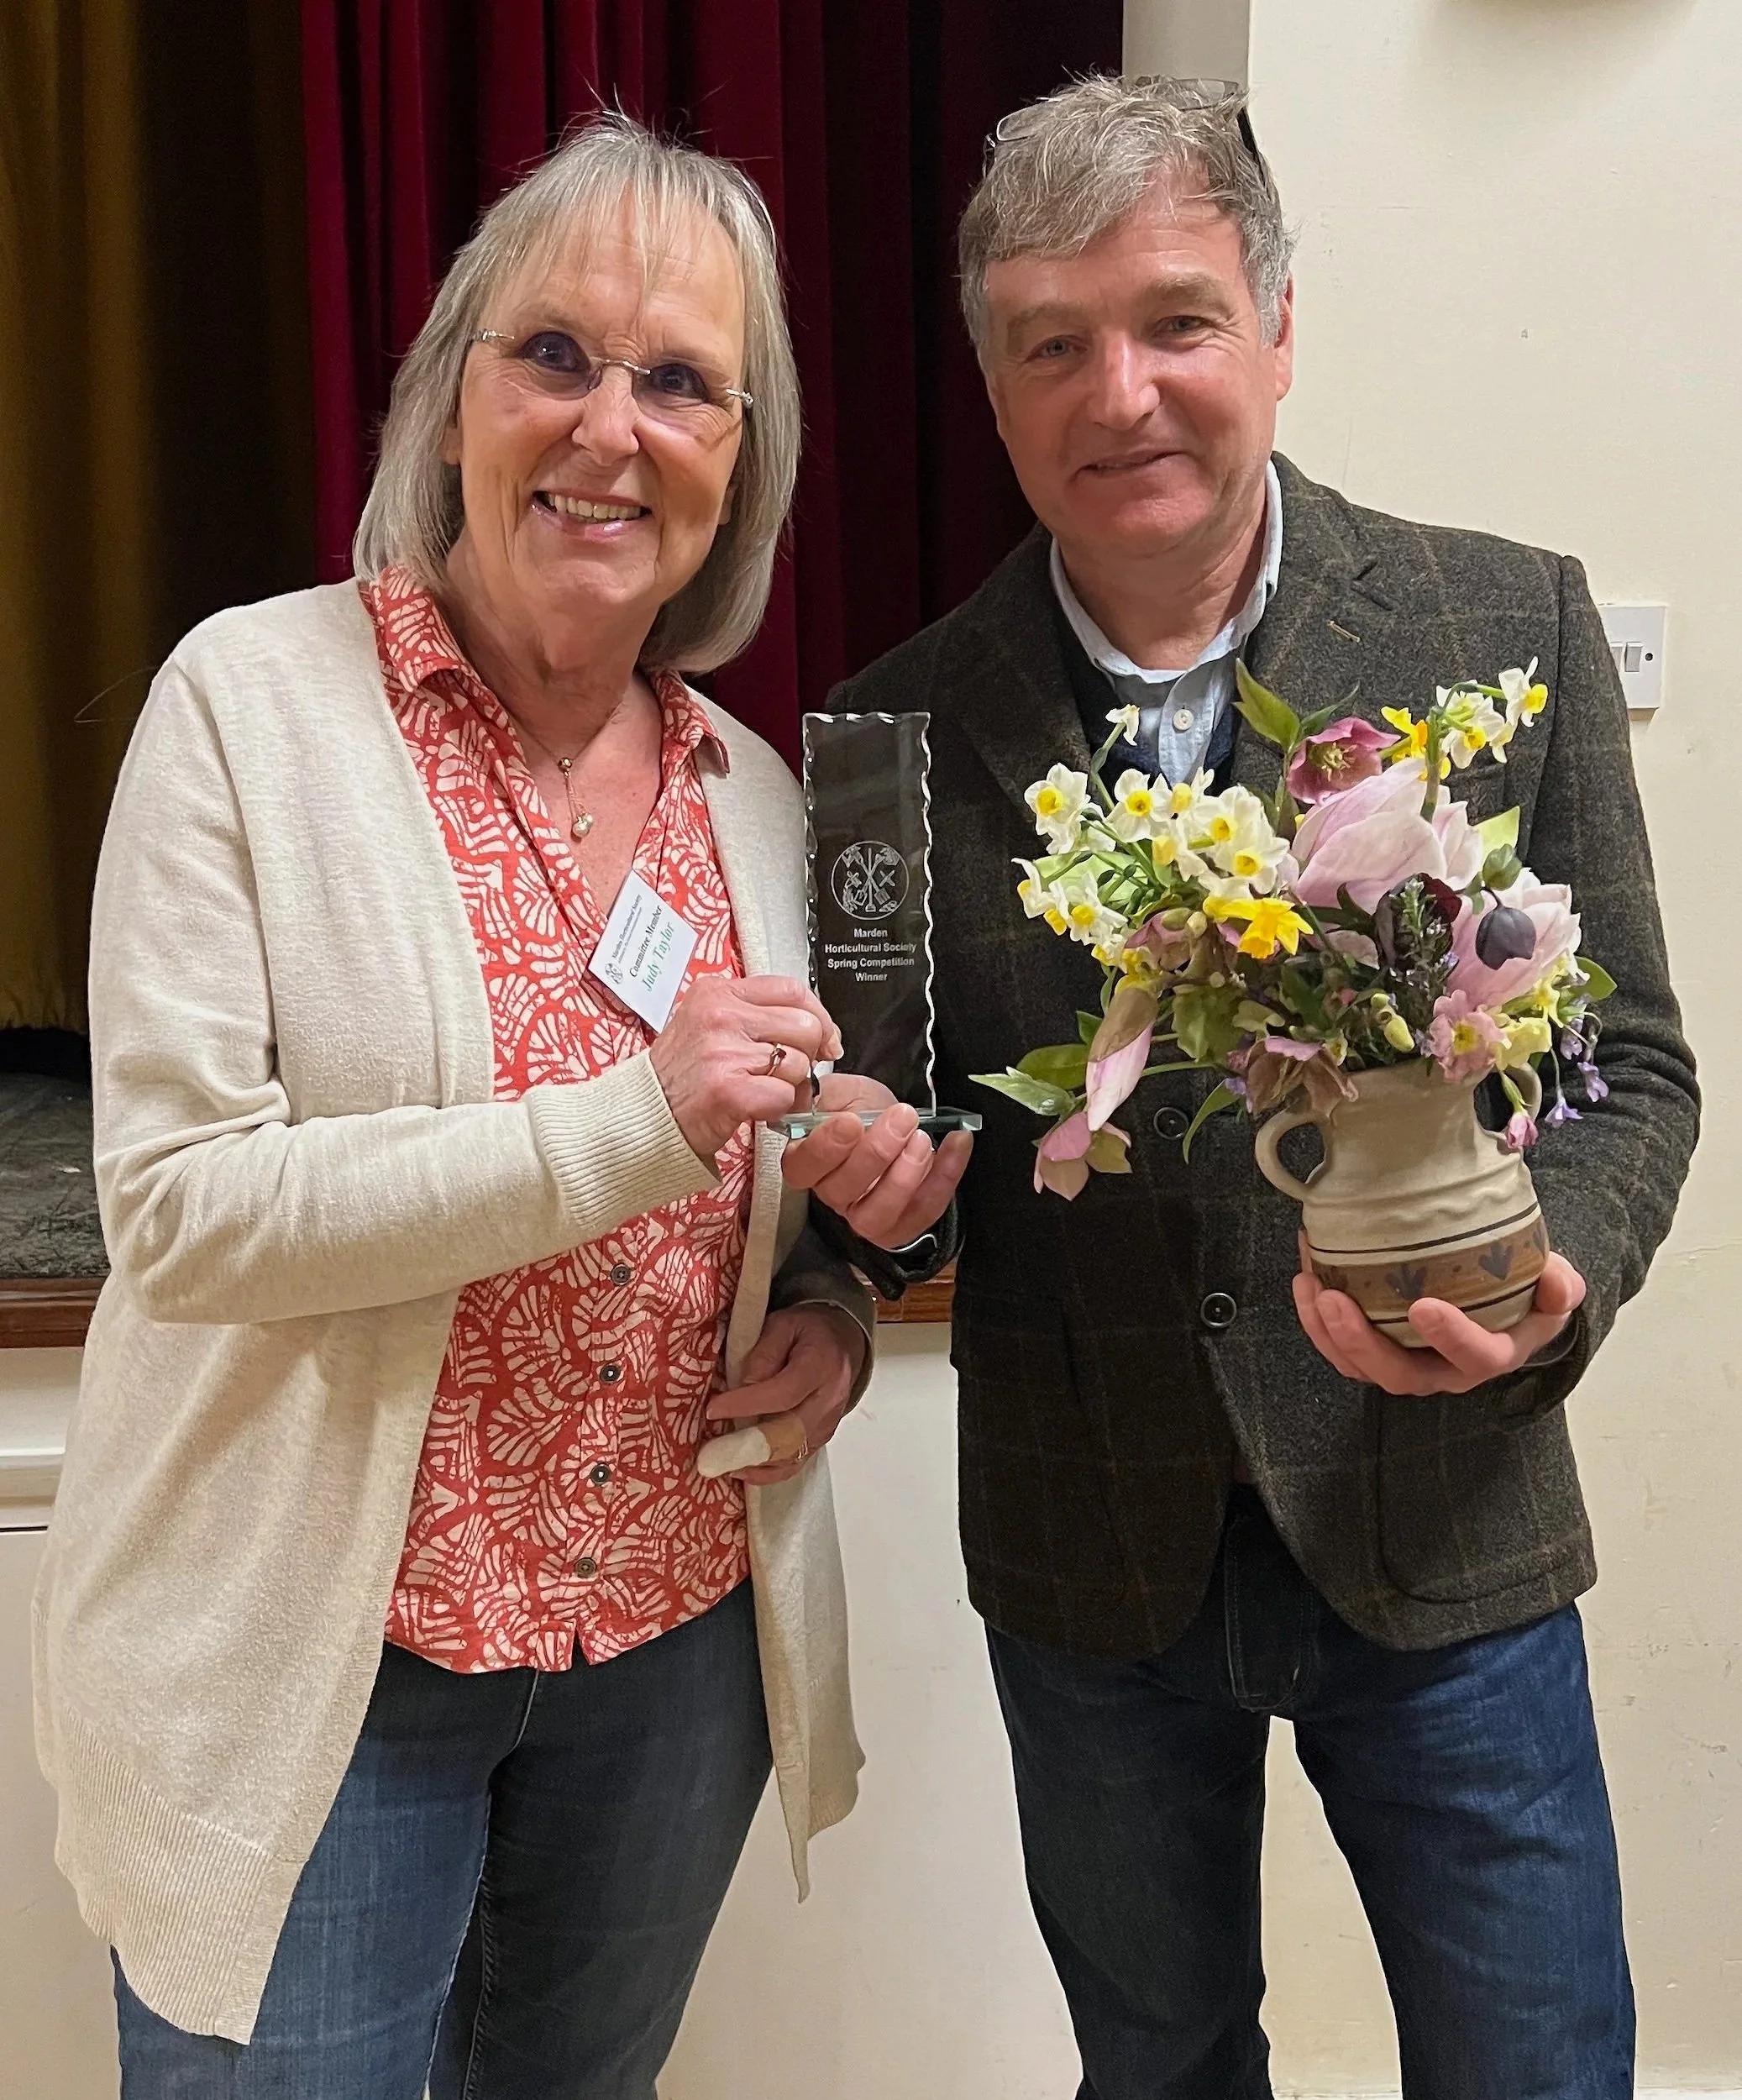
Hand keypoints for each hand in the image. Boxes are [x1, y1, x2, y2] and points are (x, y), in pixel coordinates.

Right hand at [650, 975, 841, 1161]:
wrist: (645, 1115)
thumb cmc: (682, 1075)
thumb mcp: (708, 1024)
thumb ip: (756, 1016)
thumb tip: (820, 1029)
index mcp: (717, 992)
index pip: (792, 990)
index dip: (818, 1017)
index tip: (823, 1039)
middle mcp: (719, 1015)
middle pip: (804, 1026)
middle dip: (807, 1055)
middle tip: (786, 1072)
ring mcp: (722, 1051)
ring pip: (798, 1063)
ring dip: (789, 1085)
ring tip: (759, 1091)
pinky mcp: (727, 1090)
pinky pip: (784, 1095)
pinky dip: (777, 1108)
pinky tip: (755, 1108)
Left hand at [704, 1305, 867, 1483]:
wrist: (843, 1343)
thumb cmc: (808, 1330)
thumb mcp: (783, 1325)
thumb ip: (763, 1353)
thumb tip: (743, 1388)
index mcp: (821, 1365)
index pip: (783, 1393)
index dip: (747, 1404)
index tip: (713, 1410)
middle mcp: (830, 1400)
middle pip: (789, 1432)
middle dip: (747, 1444)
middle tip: (711, 1451)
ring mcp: (828, 1424)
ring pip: (791, 1454)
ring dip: (754, 1461)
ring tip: (720, 1461)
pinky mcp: (821, 1439)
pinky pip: (795, 1463)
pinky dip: (767, 1471)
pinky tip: (742, 1468)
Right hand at [779, 1073, 971, 1249]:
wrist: (894, 1118)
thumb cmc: (860, 1106)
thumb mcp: (839, 1091)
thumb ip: (820, 1095)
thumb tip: (798, 1091)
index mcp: (806, 1164)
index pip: (803, 1168)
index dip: (826, 1148)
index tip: (852, 1122)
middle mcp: (831, 1196)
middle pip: (843, 1192)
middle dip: (876, 1153)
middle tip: (902, 1118)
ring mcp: (865, 1217)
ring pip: (876, 1216)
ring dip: (904, 1177)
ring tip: (922, 1139)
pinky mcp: (902, 1226)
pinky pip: (924, 1211)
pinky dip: (945, 1177)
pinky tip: (957, 1142)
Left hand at [1293, 1238, 1586, 1395]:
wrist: (1503, 1302)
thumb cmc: (1526, 1294)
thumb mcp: (1555, 1288)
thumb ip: (1561, 1286)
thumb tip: (1559, 1282)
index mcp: (1492, 1354)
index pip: (1476, 1357)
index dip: (1452, 1338)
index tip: (1424, 1306)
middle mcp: (1446, 1371)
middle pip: (1401, 1375)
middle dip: (1362, 1342)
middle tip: (1333, 1299)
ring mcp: (1407, 1365)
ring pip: (1362, 1368)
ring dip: (1328, 1334)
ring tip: (1309, 1288)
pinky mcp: (1376, 1352)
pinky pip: (1342, 1349)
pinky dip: (1317, 1321)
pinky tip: (1305, 1278)